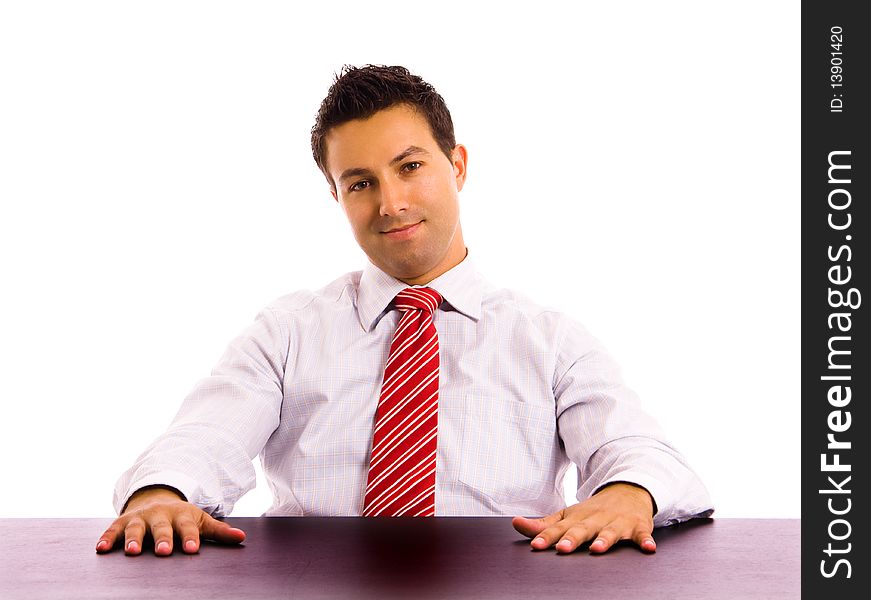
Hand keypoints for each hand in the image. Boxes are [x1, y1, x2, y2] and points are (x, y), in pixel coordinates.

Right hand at [95, 486, 245, 555]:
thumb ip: (219, 531)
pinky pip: (112, 529)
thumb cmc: (182, 517)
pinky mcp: (122, 521)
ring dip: (133, 539)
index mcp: (181, 515)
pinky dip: (106, 538)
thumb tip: (242, 538)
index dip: (190, 538)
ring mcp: (140, 517)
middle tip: (164, 551)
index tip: (192, 550)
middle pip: (162, 528)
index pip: (188, 528)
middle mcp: (160, 515)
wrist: (157, 498)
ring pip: (136, 528)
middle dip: (163, 539)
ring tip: (132, 552)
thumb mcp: (201, 520)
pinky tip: (101, 549)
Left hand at [512, 482, 655, 553]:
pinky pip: (642, 534)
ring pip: (610, 532)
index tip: (535, 546)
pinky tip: (648, 548)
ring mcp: (616, 522)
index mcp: (576, 518)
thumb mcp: (567, 515)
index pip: (558, 528)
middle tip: (562, 548)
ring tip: (598, 549)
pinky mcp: (637, 526)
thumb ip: (542, 524)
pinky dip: (646, 540)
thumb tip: (515, 524)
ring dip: (604, 540)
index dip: (546, 537)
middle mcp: (595, 520)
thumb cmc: (593, 510)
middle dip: (572, 539)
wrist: (627, 491)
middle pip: (582, 530)